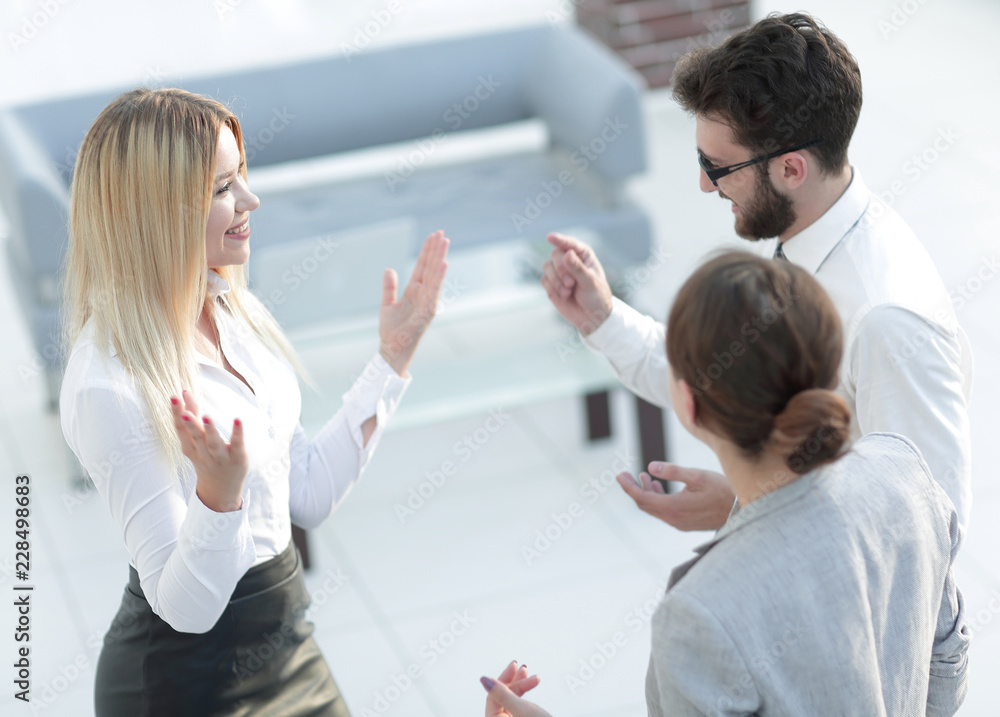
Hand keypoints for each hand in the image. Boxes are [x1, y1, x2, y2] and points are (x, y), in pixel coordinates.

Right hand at [170, 389, 246, 511]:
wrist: (220, 490)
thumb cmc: (206, 458)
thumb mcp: (195, 441)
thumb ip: (192, 418)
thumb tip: (185, 392)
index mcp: (190, 448)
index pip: (181, 430)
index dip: (176, 414)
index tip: (174, 397)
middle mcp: (203, 453)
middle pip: (195, 437)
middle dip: (189, 423)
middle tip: (183, 410)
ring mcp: (220, 457)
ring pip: (213, 444)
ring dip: (209, 431)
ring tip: (206, 416)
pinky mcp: (237, 458)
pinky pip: (237, 445)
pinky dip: (237, 434)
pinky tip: (237, 421)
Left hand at [379, 230, 449, 376]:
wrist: (393, 348)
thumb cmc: (391, 330)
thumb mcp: (387, 304)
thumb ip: (389, 286)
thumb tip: (389, 268)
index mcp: (414, 290)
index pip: (422, 266)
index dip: (427, 251)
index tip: (433, 236)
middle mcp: (423, 293)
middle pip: (431, 266)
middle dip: (436, 249)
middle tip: (442, 231)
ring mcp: (428, 300)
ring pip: (435, 274)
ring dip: (440, 257)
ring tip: (445, 241)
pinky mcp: (429, 310)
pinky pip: (435, 289)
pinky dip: (440, 276)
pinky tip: (445, 263)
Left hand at [483, 661, 544, 716]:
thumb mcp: (522, 709)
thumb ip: (503, 695)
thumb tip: (484, 680)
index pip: (492, 696)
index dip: (503, 679)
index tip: (514, 666)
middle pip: (502, 697)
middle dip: (515, 682)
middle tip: (524, 668)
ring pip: (511, 700)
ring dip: (522, 686)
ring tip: (534, 677)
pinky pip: (517, 704)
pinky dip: (524, 694)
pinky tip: (532, 684)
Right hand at [540, 233, 612, 335]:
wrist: (591, 317)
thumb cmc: (596, 296)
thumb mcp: (590, 282)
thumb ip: (578, 268)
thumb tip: (567, 253)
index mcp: (583, 255)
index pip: (569, 243)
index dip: (559, 240)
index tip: (549, 238)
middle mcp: (569, 260)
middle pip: (555, 255)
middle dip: (561, 270)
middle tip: (571, 283)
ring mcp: (559, 271)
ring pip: (547, 267)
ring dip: (556, 281)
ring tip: (569, 291)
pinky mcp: (551, 283)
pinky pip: (544, 280)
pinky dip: (553, 288)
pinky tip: (564, 296)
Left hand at [616, 463, 734, 530]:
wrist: (742, 512)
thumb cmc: (722, 490)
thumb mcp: (698, 476)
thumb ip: (673, 471)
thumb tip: (651, 466)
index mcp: (673, 507)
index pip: (641, 498)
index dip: (628, 486)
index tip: (619, 475)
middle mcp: (673, 519)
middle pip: (644, 505)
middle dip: (633, 489)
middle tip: (624, 475)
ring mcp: (679, 523)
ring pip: (654, 509)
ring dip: (646, 493)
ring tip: (643, 476)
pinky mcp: (685, 523)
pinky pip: (663, 512)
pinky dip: (656, 499)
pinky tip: (657, 486)